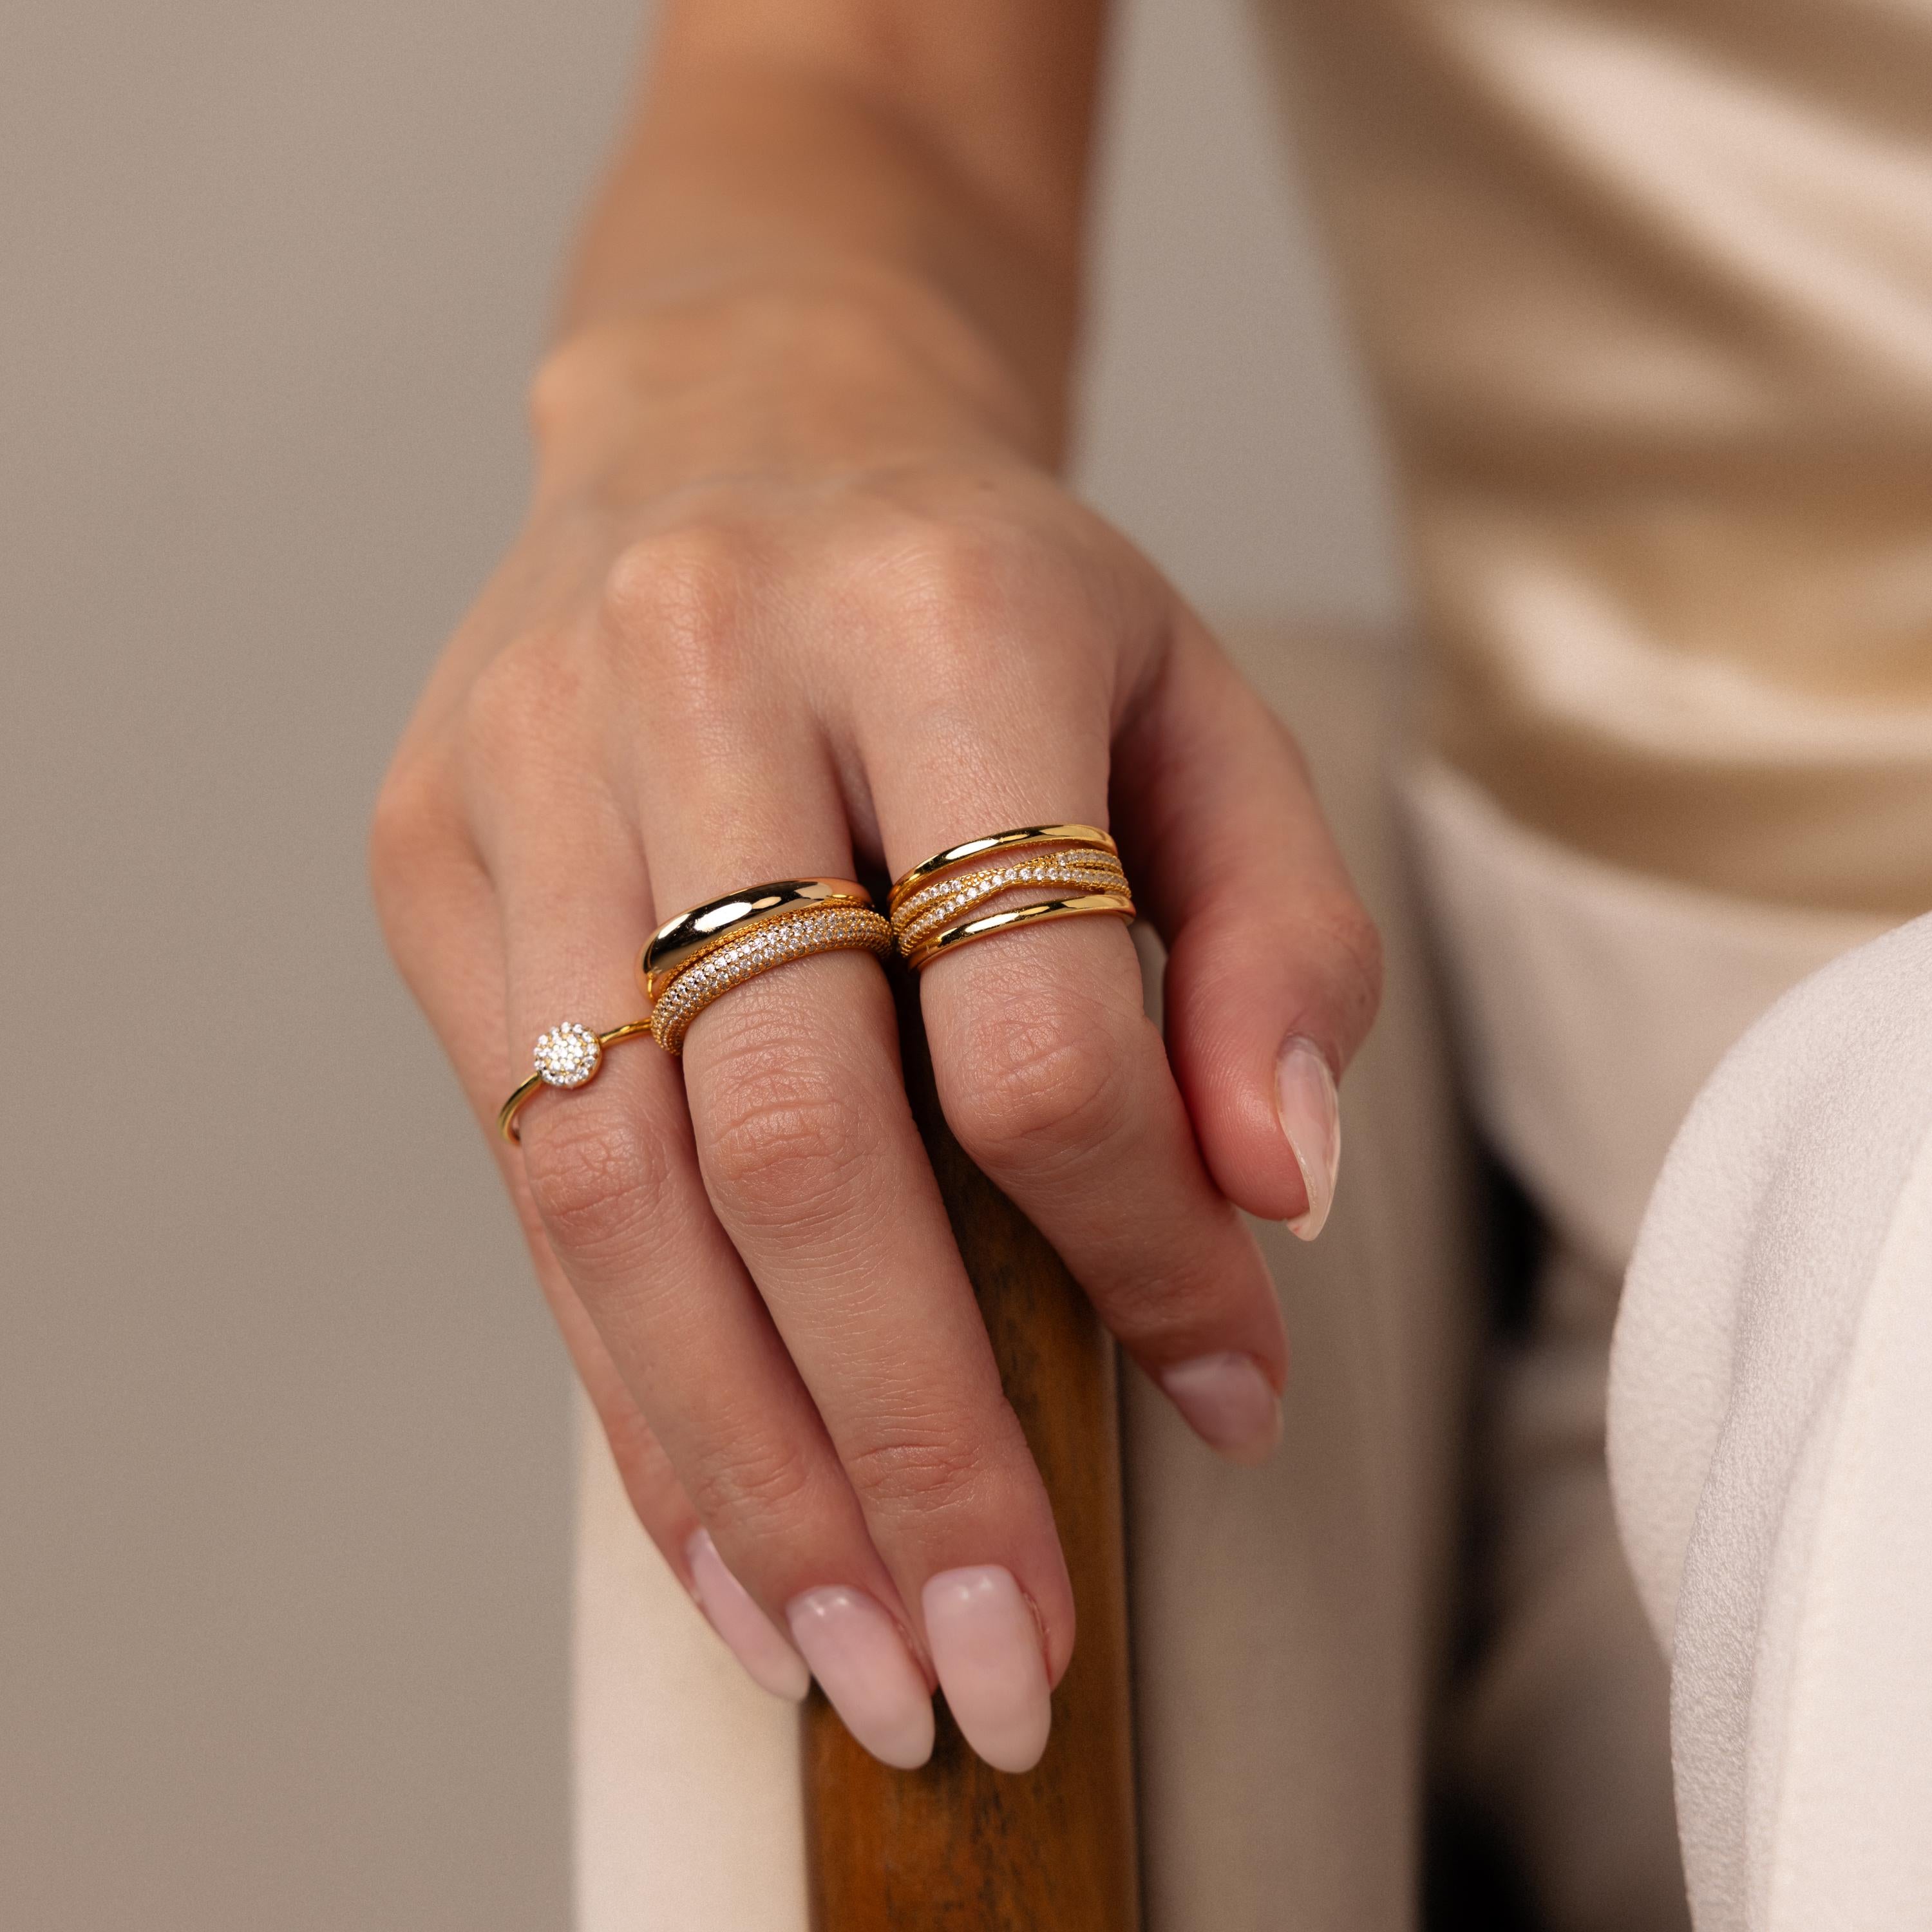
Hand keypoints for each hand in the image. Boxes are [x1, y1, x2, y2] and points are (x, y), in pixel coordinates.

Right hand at [371, 272, 1379, 1772]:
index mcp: (939, 615)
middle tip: (1003, 1651)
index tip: (1222, 1386)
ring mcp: (532, 769)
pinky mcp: (438, 856)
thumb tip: (1271, 1195)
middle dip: (917, 1431)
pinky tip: (730, 1537)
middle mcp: (704, 678)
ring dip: (751, 1465)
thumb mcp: (1196, 715)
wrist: (742, 430)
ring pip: (621, 1190)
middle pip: (798, 1135)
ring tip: (861, 1656)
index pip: (1034, 1014)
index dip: (1139, 1239)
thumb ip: (1280, 942)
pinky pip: (530, 1171)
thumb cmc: (996, 599)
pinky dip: (635, 1386)